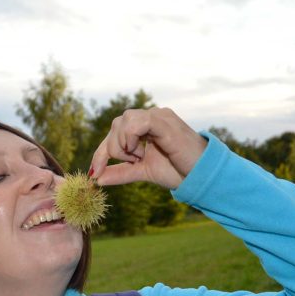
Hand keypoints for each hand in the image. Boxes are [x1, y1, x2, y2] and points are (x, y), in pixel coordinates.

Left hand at [89, 107, 207, 189]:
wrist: (200, 175)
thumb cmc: (178, 171)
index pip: (115, 133)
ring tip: (139, 157)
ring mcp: (158, 117)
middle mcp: (151, 117)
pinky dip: (131, 138)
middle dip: (114, 149)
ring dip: (123, 144)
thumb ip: (121, 172)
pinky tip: (140, 152)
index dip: (101, 152)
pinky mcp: (164, 122)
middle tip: (133, 162)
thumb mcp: (143, 172)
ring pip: (123, 121)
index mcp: (145, 127)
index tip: (93, 173)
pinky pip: (137, 122)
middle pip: (115, 125)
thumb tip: (97, 178)